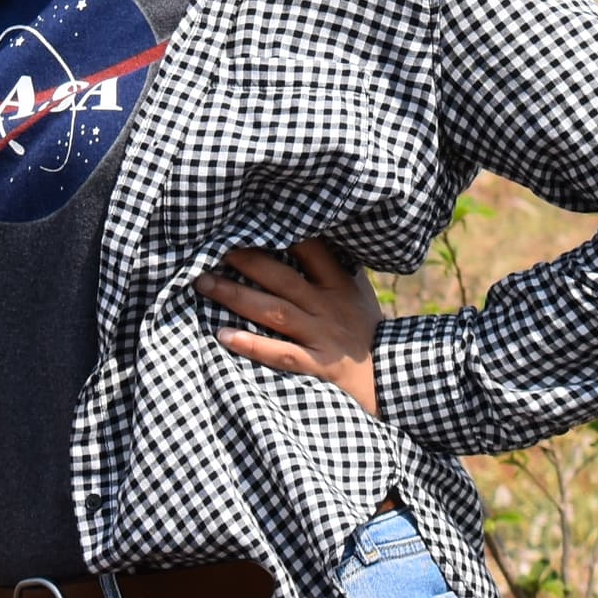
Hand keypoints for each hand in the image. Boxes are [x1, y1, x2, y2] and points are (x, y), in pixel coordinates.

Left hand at [197, 239, 380, 417]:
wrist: (393, 380)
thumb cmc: (369, 331)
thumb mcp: (360, 293)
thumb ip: (338, 268)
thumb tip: (318, 237)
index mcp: (338, 285)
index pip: (311, 249)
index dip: (282, 231)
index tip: (251, 217)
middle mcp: (327, 307)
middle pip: (282, 278)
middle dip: (247, 260)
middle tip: (214, 247)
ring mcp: (321, 336)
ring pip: (274, 311)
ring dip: (237, 296)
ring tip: (204, 283)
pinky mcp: (317, 366)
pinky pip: (281, 353)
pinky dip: (251, 344)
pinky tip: (223, 335)